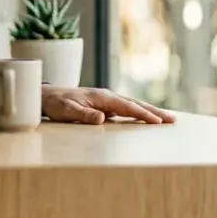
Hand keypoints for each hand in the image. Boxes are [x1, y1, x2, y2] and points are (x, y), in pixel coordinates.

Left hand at [42, 86, 176, 124]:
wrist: (44, 95)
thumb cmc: (54, 104)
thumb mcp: (65, 111)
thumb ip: (83, 115)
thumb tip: (102, 118)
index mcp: (101, 97)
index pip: (126, 106)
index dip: (142, 114)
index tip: (157, 122)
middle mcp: (106, 96)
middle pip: (134, 104)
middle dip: (153, 112)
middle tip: (172, 120)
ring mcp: (105, 99)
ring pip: (131, 105)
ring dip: (148, 111)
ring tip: (165, 119)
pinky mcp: (103, 104)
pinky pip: (124, 108)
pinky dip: (137, 112)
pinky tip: (144, 118)